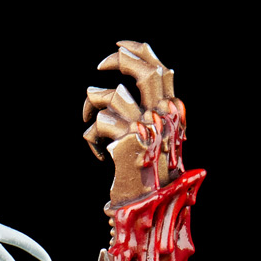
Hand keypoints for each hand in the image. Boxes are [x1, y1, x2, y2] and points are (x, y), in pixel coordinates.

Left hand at [82, 42, 183, 202]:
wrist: (147, 214)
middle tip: (102, 65)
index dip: (141, 52)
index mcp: (172, 116)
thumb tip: (121, 96)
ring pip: (113, 96)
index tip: (122, 47)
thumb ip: (146, 119)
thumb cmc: (146, 181)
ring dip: (93, 103)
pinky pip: (99, 124)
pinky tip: (96, 152)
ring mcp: (147, 130)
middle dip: (121, 61)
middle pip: (147, 72)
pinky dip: (91, 136)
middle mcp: (164, 119)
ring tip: (89, 115)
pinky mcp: (127, 144)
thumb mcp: (152, 145)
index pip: (163, 72)